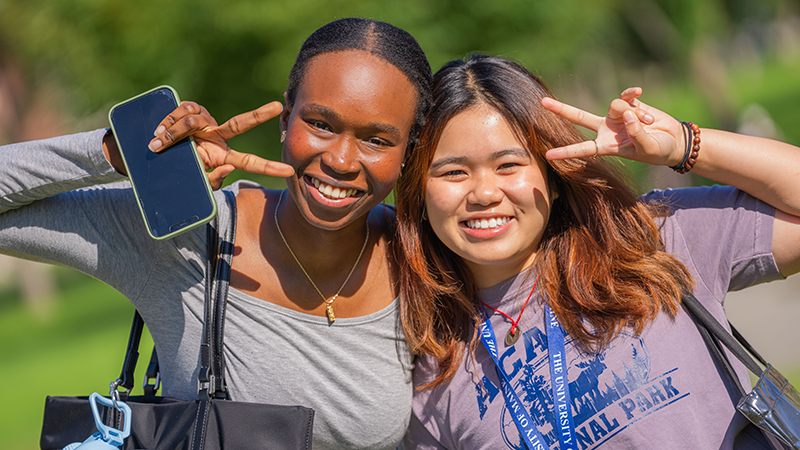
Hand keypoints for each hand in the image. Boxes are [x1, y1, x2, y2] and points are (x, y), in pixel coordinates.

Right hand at [148, 101, 293, 188]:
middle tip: (278, 107)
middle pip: (240, 124)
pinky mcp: (191, 110)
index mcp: (222, 156)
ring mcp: (206, 122)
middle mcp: (218, 136)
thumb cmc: (178, 171)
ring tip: (158, 144)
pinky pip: (182, 111)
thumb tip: (228, 168)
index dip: (268, 168)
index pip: (249, 162)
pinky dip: (168, 122)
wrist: (151, 156)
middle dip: (259, 115)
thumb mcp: (196, 182)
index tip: (289, 172)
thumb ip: (213, 180)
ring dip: (173, 133)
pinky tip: (158, 132)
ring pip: (193, 121)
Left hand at [541, 88, 684, 166]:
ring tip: (649, 124)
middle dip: (561, 110)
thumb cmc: (659, 151)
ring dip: (634, 114)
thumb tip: (626, 115)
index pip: (583, 149)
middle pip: (579, 118)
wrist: (674, 141)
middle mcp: (607, 130)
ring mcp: (617, 116)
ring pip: (614, 105)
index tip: (548, 156)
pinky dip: (632, 94)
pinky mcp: (629, 104)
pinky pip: (626, 94)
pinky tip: (640, 93)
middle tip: (542, 102)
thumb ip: (637, 134)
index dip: (566, 152)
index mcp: (608, 146)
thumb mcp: (648, 149)